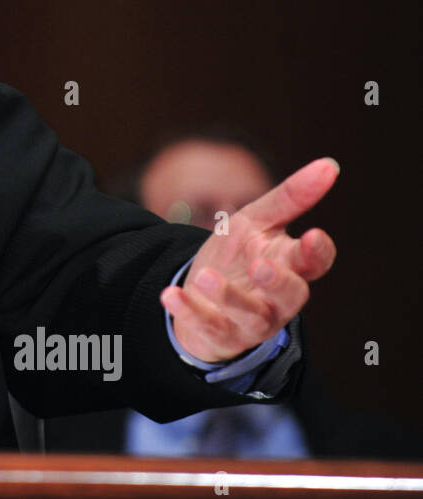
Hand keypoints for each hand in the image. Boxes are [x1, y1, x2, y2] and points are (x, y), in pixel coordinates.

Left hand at [160, 157, 338, 362]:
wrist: (200, 294)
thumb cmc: (237, 256)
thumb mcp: (256, 221)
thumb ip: (289, 197)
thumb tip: (329, 164)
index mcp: (291, 266)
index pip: (315, 262)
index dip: (317, 253)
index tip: (312, 235)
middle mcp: (277, 298)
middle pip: (291, 295)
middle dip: (278, 282)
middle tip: (260, 266)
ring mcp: (250, 320)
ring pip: (250, 317)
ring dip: (228, 297)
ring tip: (204, 276)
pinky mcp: (219, 334)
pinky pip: (207, 327)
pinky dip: (189, 312)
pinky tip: (169, 295)